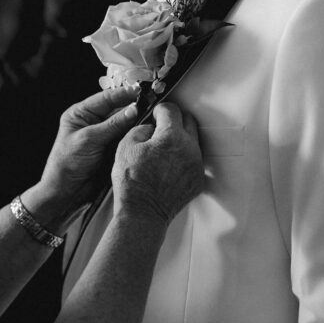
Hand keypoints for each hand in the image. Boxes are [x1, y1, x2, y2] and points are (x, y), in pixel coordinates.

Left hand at [30, 87, 140, 221]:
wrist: (66, 191)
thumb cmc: (67, 164)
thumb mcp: (89, 140)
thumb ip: (112, 125)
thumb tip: (133, 110)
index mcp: (80, 114)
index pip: (105, 98)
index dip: (123, 94)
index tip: (140, 90)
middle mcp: (92, 122)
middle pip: (116, 109)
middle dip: (132, 107)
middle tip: (151, 104)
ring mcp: (102, 135)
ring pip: (123, 124)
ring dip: (136, 122)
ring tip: (152, 117)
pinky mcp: (110, 148)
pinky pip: (125, 138)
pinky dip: (134, 135)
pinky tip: (145, 133)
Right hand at [112, 102, 203, 223]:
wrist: (143, 213)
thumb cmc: (132, 182)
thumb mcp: (125, 146)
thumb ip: (141, 129)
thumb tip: (150, 127)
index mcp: (172, 137)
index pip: (172, 110)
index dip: (160, 110)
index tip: (154, 116)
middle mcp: (190, 148)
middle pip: (189, 121)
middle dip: (174, 121)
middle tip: (161, 128)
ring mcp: (196, 165)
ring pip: (194, 141)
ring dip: (181, 139)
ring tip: (164, 149)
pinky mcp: (198, 179)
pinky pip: (194, 160)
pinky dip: (184, 158)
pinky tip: (169, 166)